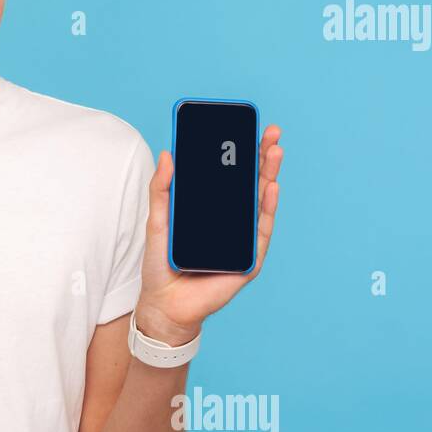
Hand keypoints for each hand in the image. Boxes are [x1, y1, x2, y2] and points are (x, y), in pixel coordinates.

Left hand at [134, 124, 283, 343]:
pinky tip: (270, 186)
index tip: (249, 127)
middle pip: (251, 184)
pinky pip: (260, 230)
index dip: (242, 153)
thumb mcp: (157, 220)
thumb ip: (162, 189)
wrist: (164, 304)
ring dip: (269, 176)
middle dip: (262, 157)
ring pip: (260, 202)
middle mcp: (231, 222)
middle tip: (271, 132)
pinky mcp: (248, 259)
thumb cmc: (162, 263)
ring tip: (274, 151)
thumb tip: (168, 153)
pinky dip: (266, 207)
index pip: (231, 177)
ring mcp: (242, 239)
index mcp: (212, 210)